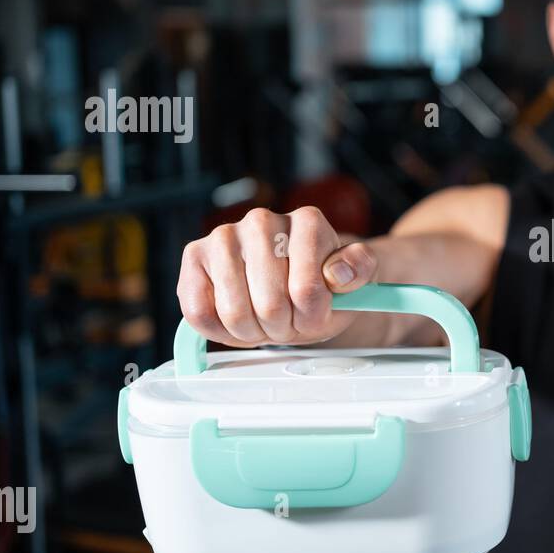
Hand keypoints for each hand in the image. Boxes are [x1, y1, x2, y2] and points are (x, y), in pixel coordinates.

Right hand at [177, 206, 377, 346]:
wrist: (294, 284)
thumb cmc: (323, 284)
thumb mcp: (355, 281)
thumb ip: (359, 270)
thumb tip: (339, 272)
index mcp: (308, 222)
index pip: (307, 292)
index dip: (311, 318)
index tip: (315, 314)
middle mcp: (263, 221)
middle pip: (269, 305)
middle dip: (282, 327)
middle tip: (288, 320)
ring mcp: (224, 236)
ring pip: (233, 312)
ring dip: (252, 331)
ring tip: (264, 320)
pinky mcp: (194, 256)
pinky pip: (198, 311)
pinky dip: (220, 331)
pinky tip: (237, 320)